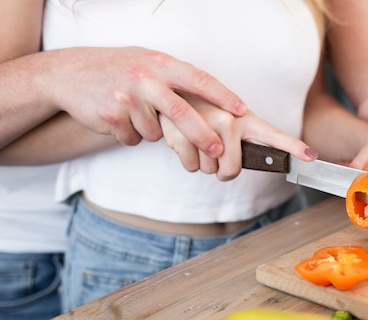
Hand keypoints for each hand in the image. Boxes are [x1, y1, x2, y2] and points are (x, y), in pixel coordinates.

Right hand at [43, 47, 246, 154]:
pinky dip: (132, 135)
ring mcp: (127, 97)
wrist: (69, 74)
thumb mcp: (147, 62)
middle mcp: (145, 77)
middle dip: (203, 135)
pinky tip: (120, 119)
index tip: (241, 110)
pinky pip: (135, 138)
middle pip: (183, 113)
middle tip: (217, 151)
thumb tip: (211, 98)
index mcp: (160, 63)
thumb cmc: (118, 69)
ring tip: (136, 114)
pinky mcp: (111, 116)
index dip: (223, 96)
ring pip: (157, 132)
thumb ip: (175, 78)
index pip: (199, 80)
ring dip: (152, 131)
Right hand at [159, 96, 316, 180]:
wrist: (171, 91)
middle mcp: (229, 119)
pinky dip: (186, 159)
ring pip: (208, 170)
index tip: (311, 157)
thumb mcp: (229, 120)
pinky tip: (185, 139)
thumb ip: (242, 140)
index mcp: (245, 118)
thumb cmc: (205, 111)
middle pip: (231, 170)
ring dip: (202, 162)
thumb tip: (247, 166)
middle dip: (222, 169)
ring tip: (198, 139)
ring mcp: (206, 124)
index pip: (273, 135)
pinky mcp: (182, 130)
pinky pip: (190, 166)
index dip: (293, 147)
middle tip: (215, 151)